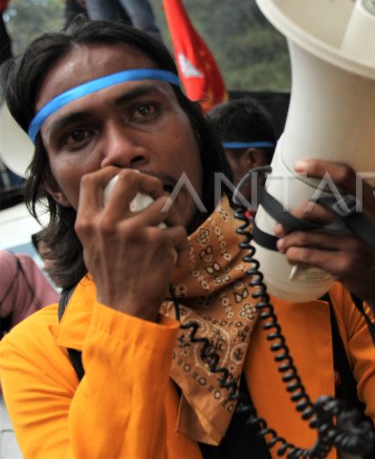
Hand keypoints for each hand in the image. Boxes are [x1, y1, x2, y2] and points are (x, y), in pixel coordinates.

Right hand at [74, 168, 188, 320]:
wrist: (123, 308)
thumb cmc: (112, 276)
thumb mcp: (93, 246)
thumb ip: (100, 220)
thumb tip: (117, 190)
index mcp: (88, 222)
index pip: (92, 180)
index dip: (111, 171)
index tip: (126, 175)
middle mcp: (107, 222)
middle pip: (130, 177)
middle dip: (151, 181)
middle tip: (158, 194)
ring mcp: (133, 230)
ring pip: (165, 203)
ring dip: (173, 219)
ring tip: (169, 235)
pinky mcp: (157, 240)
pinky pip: (179, 231)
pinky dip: (182, 246)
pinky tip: (175, 259)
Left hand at [274, 159, 374, 300]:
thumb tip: (371, 169)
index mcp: (373, 204)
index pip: (347, 178)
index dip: (321, 168)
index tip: (301, 165)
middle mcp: (364, 222)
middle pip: (316, 209)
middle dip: (293, 217)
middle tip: (283, 223)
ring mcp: (354, 244)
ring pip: (307, 236)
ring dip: (289, 240)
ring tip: (283, 242)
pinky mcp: (344, 264)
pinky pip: (309, 255)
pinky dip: (295, 255)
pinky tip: (291, 256)